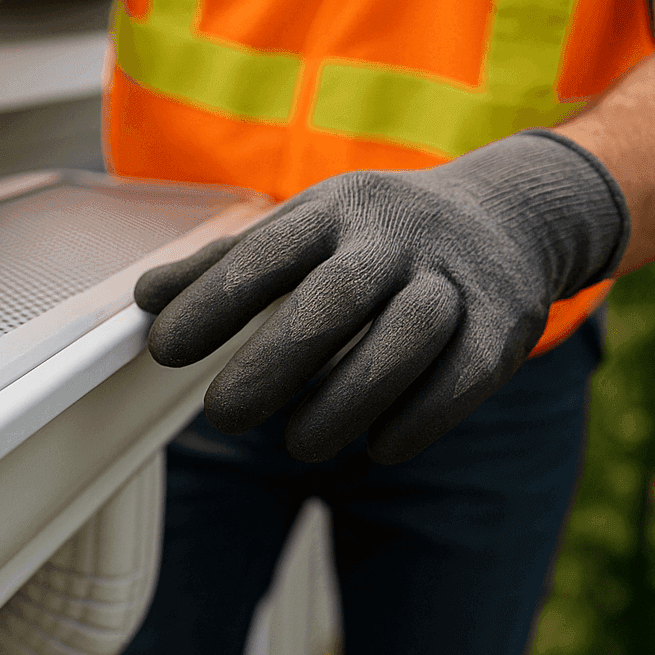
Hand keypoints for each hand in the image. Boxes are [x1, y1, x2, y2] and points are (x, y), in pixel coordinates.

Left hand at [135, 131, 627, 463]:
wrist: (509, 215)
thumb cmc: (376, 236)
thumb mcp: (304, 230)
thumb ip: (226, 266)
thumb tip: (145, 299)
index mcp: (336, 208)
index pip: (267, 252)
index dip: (212, 299)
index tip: (163, 349)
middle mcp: (397, 236)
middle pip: (335, 297)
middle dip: (274, 361)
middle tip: (221, 417)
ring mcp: (457, 277)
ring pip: (405, 337)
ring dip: (346, 398)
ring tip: (298, 444)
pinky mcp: (505, 324)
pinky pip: (462, 377)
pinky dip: (417, 417)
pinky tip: (377, 445)